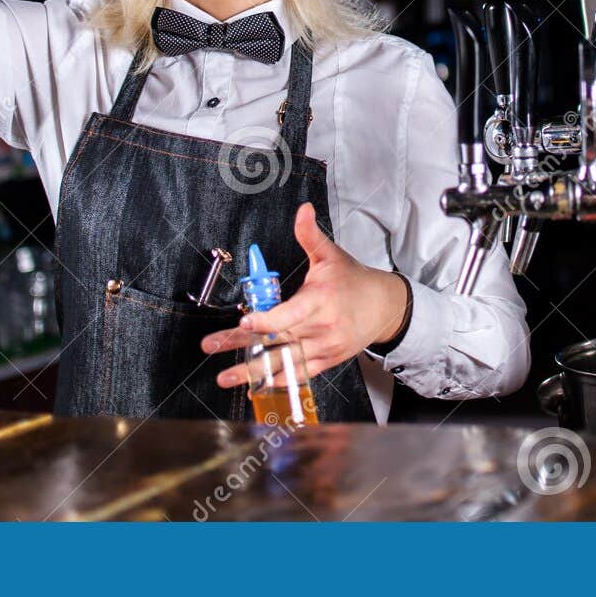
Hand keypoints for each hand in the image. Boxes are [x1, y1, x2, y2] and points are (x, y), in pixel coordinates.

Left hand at [201, 202, 408, 388]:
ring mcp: (324, 348)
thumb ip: (310, 235)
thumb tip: (302, 210)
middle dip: (241, 344)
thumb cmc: (354, 281)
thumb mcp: (331, 255)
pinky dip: (277, 381)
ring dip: (252, 370)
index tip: (245, 322)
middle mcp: (321, 327)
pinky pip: (299, 375)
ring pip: (284, 361)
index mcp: (320, 299)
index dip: (266, 321)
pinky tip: (255, 386)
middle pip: (277, 338)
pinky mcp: (326, 361)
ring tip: (225, 377)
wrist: (384, 307)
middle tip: (211, 345)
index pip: (290, 314)